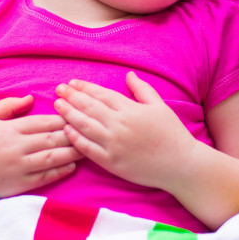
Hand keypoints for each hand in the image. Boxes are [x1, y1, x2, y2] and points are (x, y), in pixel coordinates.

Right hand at [0, 95, 82, 200]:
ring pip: (52, 158)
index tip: (79, 115)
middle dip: (74, 134)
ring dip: (73, 153)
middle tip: (92, 130)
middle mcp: (15, 148)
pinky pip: (44, 177)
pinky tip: (72, 166)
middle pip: (52, 139)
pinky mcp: (17, 185)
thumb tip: (31, 97)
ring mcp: (17, 168)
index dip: (64, 118)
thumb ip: (9, 105)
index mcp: (9, 129)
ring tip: (89, 148)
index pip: (44, 122)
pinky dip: (60, 172)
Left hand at [54, 72, 195, 190]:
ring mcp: (114, 144)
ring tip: (57, 105)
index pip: (101, 94)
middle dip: (71, 97)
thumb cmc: (172, 133)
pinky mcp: (112, 163)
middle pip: (89, 107)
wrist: (181, 165)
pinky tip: (66, 130)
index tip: (72, 83)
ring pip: (85, 126)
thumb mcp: (159, 106)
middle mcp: (119, 125)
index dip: (85, 87)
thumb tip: (128, 75)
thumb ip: (142, 89)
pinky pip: (88, 149)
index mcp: (130, 109)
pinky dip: (76, 139)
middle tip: (58, 89)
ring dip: (69, 114)